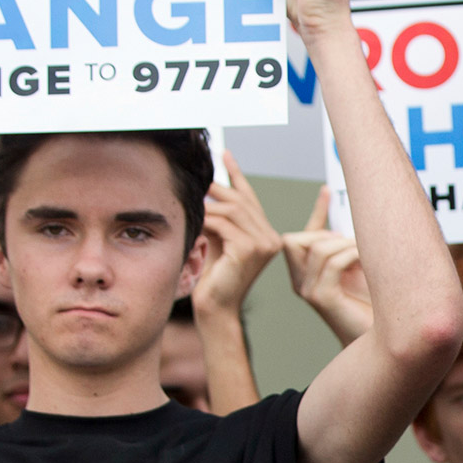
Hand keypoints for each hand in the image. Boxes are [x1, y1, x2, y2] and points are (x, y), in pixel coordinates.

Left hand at [193, 150, 283, 316]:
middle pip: (241, 201)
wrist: (215, 308)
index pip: (250, 198)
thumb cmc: (213, 278)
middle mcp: (271, 238)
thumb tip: (210, 187)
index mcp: (266, 235)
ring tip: (191, 205)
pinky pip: (224, 224)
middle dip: (217, 188)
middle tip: (198, 183)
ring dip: (208, 206)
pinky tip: (194, 219)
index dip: (236, 174)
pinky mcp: (249, 249)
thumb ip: (221, 217)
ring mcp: (263, 244)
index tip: (224, 154)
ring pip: (232, 210)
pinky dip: (206, 219)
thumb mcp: (219, 239)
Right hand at [282, 185, 374, 345]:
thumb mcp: (359, 265)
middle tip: (354, 245)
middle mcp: (301, 283)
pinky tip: (366, 262)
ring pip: (317, 248)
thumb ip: (348, 244)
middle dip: (325, 233)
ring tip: (365, 256)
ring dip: (345, 244)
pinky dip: (351, 256)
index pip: (299, 237)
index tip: (327, 190)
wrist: (387, 336)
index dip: (315, 212)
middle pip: (295, 239)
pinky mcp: (322, 298)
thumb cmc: (377, 302)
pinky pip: (331, 262)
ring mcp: (309, 291)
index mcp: (307, 274)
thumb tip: (350, 212)